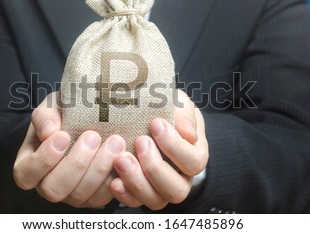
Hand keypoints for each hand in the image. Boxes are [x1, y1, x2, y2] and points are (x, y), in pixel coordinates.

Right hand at [12, 92, 125, 207]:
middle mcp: (48, 186)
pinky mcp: (94, 198)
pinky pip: (103, 198)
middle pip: (54, 189)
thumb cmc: (63, 114)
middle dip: (76, 163)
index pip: (26, 174)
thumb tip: (49, 132)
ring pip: (80, 196)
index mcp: (29, 166)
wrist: (89, 121)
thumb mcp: (51, 107)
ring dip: (99, 169)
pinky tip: (124, 157)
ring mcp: (71, 195)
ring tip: (115, 141)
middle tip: (93, 136)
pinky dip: (115, 178)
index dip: (43, 159)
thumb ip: (44, 116)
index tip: (63, 135)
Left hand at [110, 90, 208, 209]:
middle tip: (140, 142)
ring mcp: (160, 190)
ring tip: (121, 158)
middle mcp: (181, 178)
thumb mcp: (179, 105)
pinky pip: (135, 203)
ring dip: (137, 181)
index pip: (193, 161)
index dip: (174, 145)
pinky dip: (124, 194)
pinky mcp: (140, 194)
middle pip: (176, 188)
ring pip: (156, 200)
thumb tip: (188, 134)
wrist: (148, 119)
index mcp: (195, 156)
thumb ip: (185, 115)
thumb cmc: (167, 112)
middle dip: (155, 167)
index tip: (156, 123)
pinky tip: (114, 180)